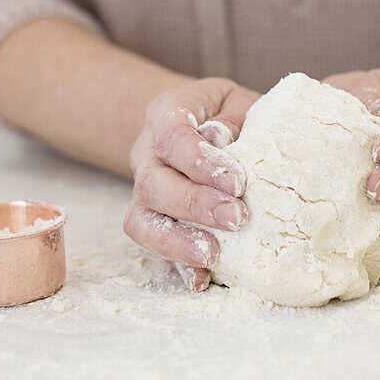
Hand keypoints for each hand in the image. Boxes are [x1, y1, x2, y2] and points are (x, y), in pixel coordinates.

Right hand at [123, 78, 258, 291]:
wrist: (202, 122)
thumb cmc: (228, 112)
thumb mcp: (237, 101)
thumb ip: (233, 116)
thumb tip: (222, 136)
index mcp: (166, 114)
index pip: (172, 137)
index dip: (200, 161)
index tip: (238, 181)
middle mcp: (146, 154)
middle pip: (152, 183)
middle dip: (195, 205)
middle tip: (237, 218)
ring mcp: (144, 191)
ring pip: (141, 221)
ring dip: (177, 241)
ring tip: (214, 254)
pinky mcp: (153, 221)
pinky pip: (154, 248)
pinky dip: (177, 265)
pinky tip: (201, 278)